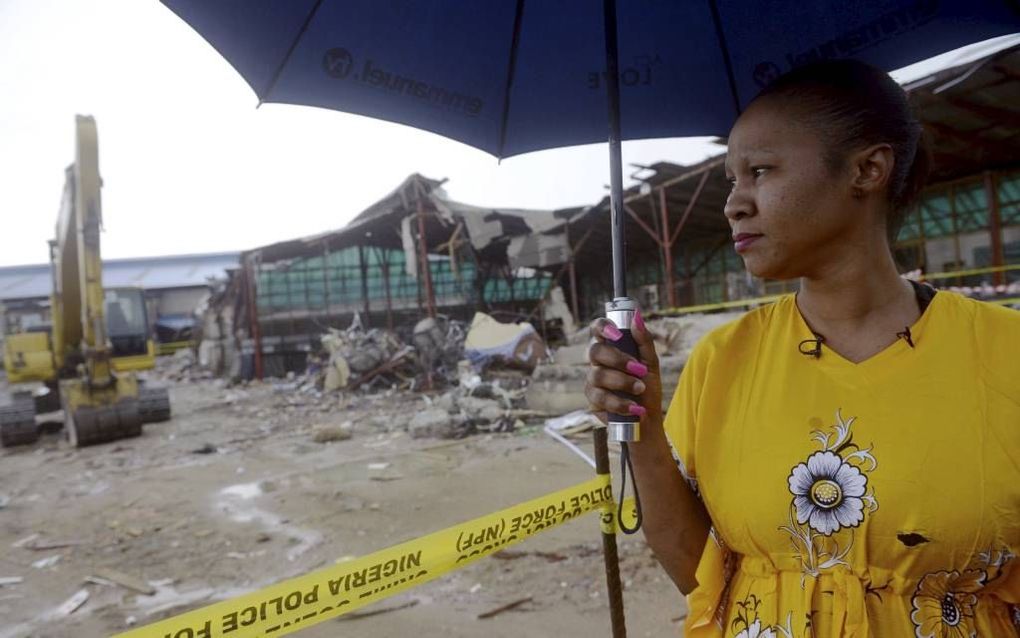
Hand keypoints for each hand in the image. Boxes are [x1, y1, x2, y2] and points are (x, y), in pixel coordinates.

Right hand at [584, 308, 661, 422]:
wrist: (648, 419)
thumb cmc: (648, 389)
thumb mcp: (651, 363)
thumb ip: (644, 341)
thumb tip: (636, 317)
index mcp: (611, 348)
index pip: (597, 329)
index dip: (602, 327)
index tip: (617, 334)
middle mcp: (598, 362)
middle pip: (595, 351)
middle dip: (618, 360)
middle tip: (639, 370)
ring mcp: (593, 381)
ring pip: (598, 375)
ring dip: (622, 382)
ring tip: (640, 390)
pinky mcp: (592, 400)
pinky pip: (600, 398)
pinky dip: (620, 403)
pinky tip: (634, 408)